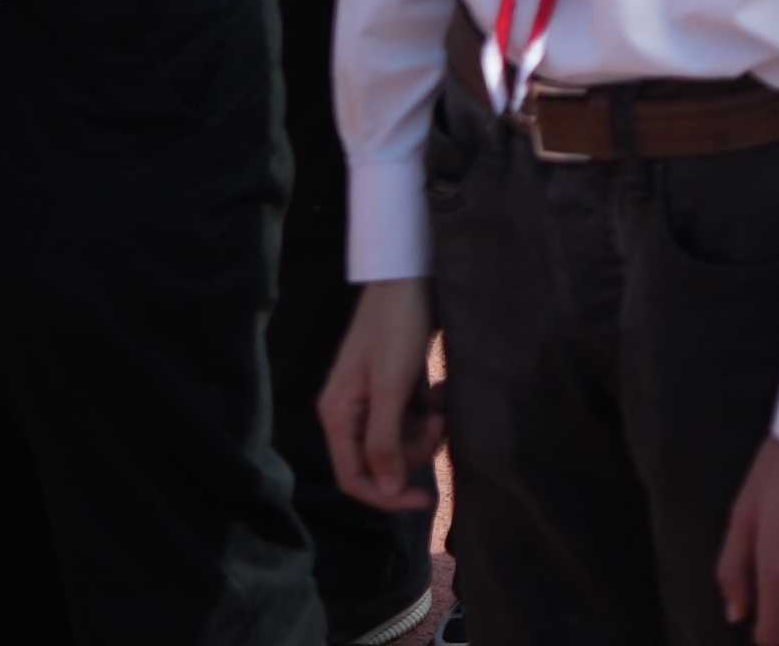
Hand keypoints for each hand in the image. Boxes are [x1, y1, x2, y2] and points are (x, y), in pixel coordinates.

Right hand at [322, 278, 439, 512]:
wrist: (410, 278)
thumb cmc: (397, 328)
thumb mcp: (391, 387)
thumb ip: (384, 442)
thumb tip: (388, 491)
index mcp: (337, 416)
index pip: (355, 478)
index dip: (387, 496)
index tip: (427, 500)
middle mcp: (350, 413)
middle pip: (382, 460)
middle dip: (416, 448)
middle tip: (440, 418)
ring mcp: (373, 399)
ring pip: (402, 439)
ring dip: (427, 427)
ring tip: (441, 397)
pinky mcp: (395, 386)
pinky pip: (413, 416)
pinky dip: (430, 407)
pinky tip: (440, 386)